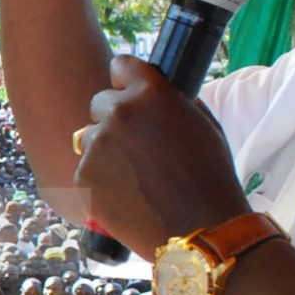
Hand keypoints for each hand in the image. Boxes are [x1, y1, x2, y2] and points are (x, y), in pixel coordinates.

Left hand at [73, 58, 253, 257]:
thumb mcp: (204, 126)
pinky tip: (127, 193)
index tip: (128, 90)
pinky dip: (100, 178)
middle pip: (101, 102)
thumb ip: (174, 104)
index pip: (122, 65)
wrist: (199, 228)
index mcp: (151, 93)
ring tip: (135, 175)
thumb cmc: (210, 178)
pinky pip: (86, 167)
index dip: (126, 80)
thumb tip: (158, 97)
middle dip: (115, 118)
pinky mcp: (84, 175)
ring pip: (91, 136)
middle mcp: (119, 112)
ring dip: (106, 149)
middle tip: (137, 144)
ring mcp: (98, 144)